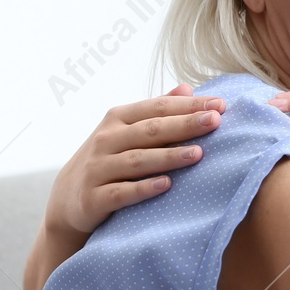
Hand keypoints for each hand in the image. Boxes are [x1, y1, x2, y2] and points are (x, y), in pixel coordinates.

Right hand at [45, 85, 225, 237]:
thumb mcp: (126, 131)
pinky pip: (121, 192)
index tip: (220, 105)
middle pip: (151, 130)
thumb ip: (156, 111)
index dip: (189, 106)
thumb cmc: (108, 160)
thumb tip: (187, 88)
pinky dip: (143, 188)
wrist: (68, 200)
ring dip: (169, 156)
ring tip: (198, 154)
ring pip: (138, 160)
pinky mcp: (93, 198)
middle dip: (185, 124)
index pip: (157, 108)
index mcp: (117, 119)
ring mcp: (98, 168)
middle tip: (216, 121)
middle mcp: (106, 140)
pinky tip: (167, 185)